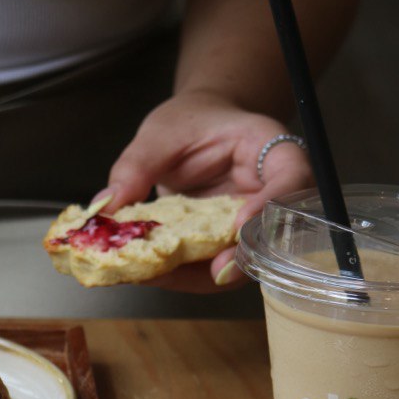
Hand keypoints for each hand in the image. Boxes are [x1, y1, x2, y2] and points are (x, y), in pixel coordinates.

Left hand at [91, 91, 312, 291]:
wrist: (196, 133)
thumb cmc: (190, 123)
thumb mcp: (161, 132)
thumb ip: (137, 165)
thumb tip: (107, 206)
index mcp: (274, 151)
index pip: (291, 180)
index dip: (268, 207)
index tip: (238, 226)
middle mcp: (274, 196)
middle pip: (275, 235)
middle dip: (242, 259)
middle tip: (211, 271)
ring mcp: (255, 229)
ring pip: (244, 263)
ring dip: (204, 276)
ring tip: (159, 275)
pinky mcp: (231, 250)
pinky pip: (214, 270)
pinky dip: (184, 276)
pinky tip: (150, 273)